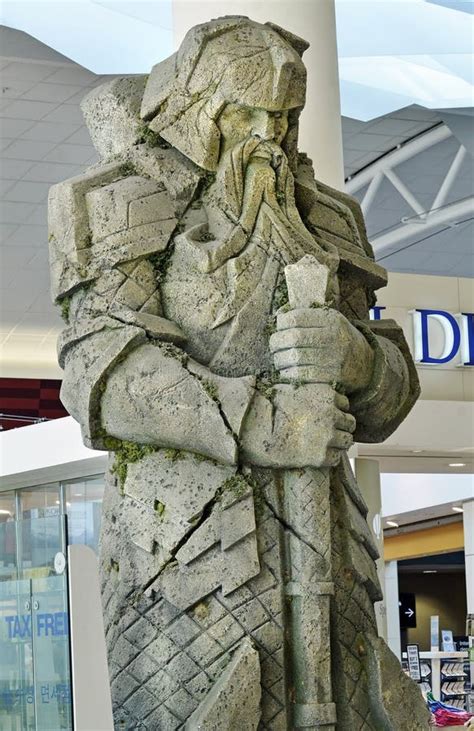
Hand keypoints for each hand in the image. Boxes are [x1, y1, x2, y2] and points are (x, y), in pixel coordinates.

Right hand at [240, 383, 355, 468]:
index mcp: (325, 396)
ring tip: (324, 444)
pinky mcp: (322, 456)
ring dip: (338, 443)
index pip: (345, 404)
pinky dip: (330, 457)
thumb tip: (302, 391)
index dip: (336, 410)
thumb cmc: (266, 410)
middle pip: (350, 423)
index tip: (327, 416)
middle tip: (328, 432)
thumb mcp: (287, 389)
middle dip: (341, 427)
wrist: (257, 434)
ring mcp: (328, 437)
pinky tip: (318, 455)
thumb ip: (303, 390)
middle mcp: (331, 415)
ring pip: (347, 441)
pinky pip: (336, 458)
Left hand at [269, 307, 373, 393]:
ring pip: (295, 358)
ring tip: (279, 359)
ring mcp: (334, 358)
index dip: (281, 323)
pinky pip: (302, 375)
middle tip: (274, 346)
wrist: (366, 364)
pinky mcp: (332, 376)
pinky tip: (287, 372)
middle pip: (293, 338)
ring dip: (280, 360)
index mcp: (331, 320)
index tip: (278, 328)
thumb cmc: (339, 340)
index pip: (296, 317)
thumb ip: (307, 316)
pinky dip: (289, 374)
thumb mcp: (329, 321)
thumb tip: (279, 314)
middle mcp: (334, 337)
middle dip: (277, 342)